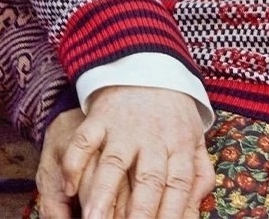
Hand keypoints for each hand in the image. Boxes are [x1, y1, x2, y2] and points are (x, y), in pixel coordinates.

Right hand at [44, 86, 211, 218]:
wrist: (148, 65)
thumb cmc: (173, 112)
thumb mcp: (195, 138)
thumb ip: (199, 175)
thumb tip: (195, 210)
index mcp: (180, 146)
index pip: (178, 186)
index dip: (172, 213)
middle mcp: (152, 138)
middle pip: (148, 179)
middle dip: (139, 212)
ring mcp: (123, 127)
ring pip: (113, 163)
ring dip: (102, 193)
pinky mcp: (99, 116)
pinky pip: (84, 140)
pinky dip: (75, 162)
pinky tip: (69, 187)